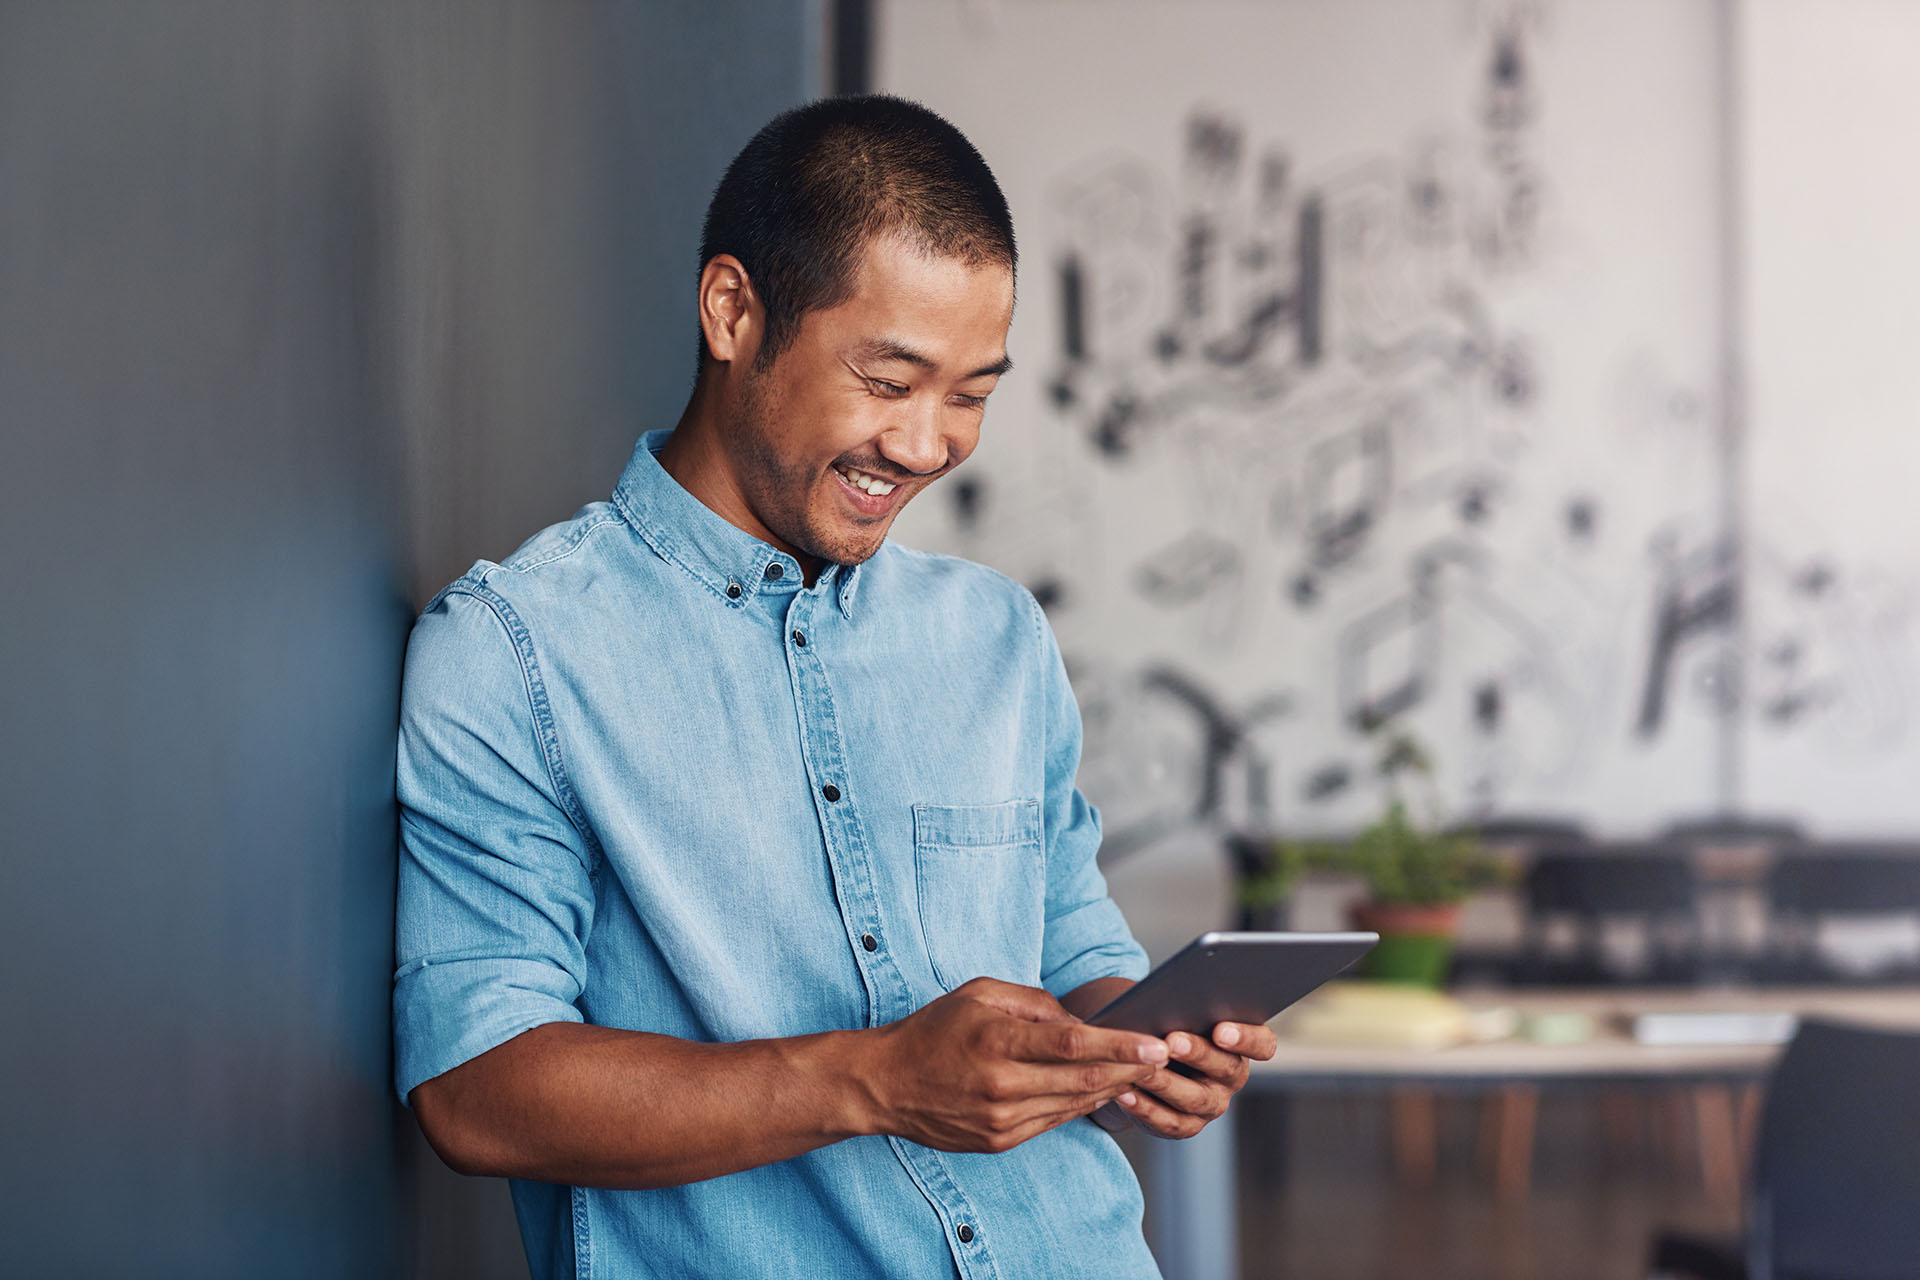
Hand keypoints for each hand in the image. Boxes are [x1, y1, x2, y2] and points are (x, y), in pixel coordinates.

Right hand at [864, 977, 1169, 1153]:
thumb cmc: (934, 1030)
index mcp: (996, 1039)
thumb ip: (1033, 1001)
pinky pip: (1055, 1121)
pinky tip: (1103, 1091)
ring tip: (1143, 1072)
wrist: (886, 1084)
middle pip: (1083, 1079)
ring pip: (1074, 1104)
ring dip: (1114, 1089)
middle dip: (1131, 1069)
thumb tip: (1079, 1020)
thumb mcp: (978, 993)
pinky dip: (1083, 1105)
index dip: (1119, 1045)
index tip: (1155, 1042)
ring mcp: (1001, 1119)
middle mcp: (1001, 1084)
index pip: (1072, 1044)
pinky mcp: (1000, 1141)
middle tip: (1165, 1056)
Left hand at [1114, 1020, 1276, 1138]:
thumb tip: (1168, 998)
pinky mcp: (1186, 1126)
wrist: (1144, 1058)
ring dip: (1166, 1083)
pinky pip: (1169, 1121)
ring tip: (1142, 1069)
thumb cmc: (1165, 1023)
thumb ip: (1183, 1006)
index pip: (1263, 1044)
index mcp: (1241, 1045)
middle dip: (1197, 1054)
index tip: (1220, 1029)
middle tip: (1171, 1041)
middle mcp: (1232, 1076)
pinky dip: (1145, 1108)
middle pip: (1225, 1068)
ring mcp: (1212, 1105)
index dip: (1246, 1038)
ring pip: (1195, 1098)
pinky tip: (1125, 1094)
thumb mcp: (1177, 1012)